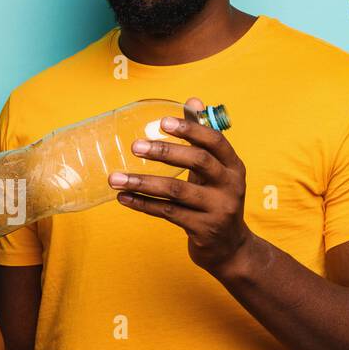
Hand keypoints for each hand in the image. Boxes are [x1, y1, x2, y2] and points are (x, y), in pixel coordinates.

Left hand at [108, 96, 256, 277]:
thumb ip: (202, 139)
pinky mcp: (203, 230)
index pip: (215, 141)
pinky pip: (167, 213)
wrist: (230, 248)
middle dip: (165, 152)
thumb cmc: (216, 200)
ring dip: (142, 183)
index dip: (190, 129)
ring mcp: (218, 209)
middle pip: (198, 162)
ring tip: (114, 178)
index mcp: (234, 166)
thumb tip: (193, 101)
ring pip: (176, 191)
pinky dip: (143, 204)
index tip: (162, 123)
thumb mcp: (216, 171)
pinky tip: (123, 197)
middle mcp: (230, 186)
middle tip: (135, 146)